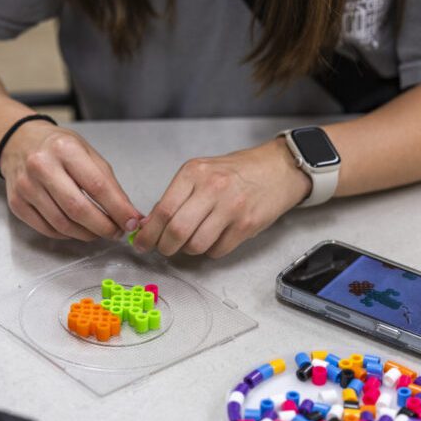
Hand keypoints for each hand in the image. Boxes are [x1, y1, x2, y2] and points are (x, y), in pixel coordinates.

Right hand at [0, 120, 141, 240]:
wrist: (18, 142)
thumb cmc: (58, 147)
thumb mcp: (87, 153)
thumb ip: (108, 183)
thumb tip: (129, 215)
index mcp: (65, 149)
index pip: (97, 186)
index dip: (118, 209)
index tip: (132, 222)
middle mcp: (41, 166)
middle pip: (78, 209)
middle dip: (103, 227)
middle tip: (116, 232)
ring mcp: (26, 186)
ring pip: (63, 224)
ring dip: (87, 234)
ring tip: (99, 231)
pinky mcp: (17, 203)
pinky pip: (47, 229)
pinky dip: (68, 234)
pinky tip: (78, 229)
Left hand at [133, 139, 311, 257]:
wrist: (277, 169)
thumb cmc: (237, 172)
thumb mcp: (201, 173)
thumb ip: (176, 196)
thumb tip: (150, 223)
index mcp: (194, 173)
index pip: (163, 210)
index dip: (149, 233)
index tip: (143, 243)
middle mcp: (212, 188)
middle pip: (176, 230)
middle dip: (165, 246)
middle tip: (164, 248)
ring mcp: (231, 207)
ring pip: (196, 244)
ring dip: (189, 249)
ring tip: (193, 240)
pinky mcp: (246, 225)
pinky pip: (217, 250)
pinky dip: (210, 250)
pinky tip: (215, 238)